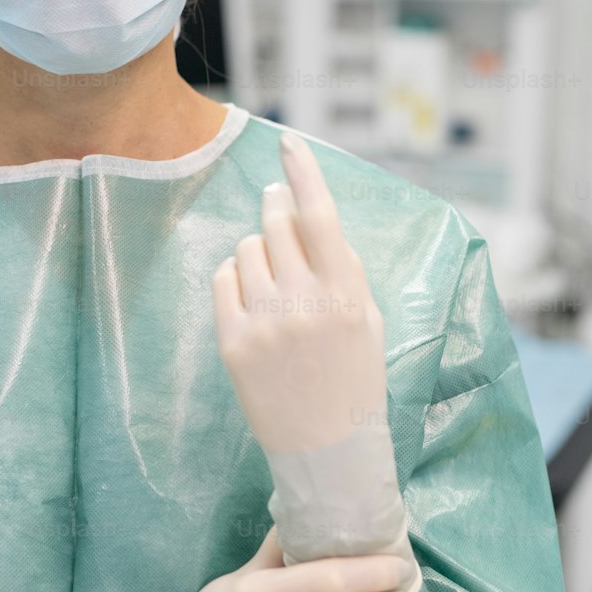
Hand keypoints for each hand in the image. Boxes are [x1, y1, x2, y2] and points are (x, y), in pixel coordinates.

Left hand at [211, 129, 386, 452]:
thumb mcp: (367, 319)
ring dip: (258, 252)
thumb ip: (343, 267)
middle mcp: (305, 301)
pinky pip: (223, 280)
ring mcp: (266, 322)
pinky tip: (252, 300)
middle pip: (277, 224)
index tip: (287, 142)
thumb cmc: (352, 378)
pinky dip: (235, 279)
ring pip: (247, 249)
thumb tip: (306, 214)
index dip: (303, 172)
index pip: (322, 214)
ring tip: (275, 282)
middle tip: (276, 206)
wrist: (327, 449)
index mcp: (347, 292)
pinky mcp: (234, 342)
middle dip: (276, 209)